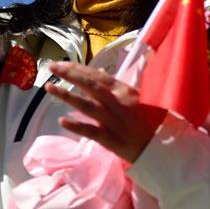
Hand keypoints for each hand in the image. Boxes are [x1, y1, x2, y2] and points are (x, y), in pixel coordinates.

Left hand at [44, 61, 166, 163]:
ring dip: (66, 96)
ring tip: (49, 88)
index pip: (98, 76)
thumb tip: (97, 72)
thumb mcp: (135, 96)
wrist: (160, 144)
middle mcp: (117, 102)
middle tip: (51, 67)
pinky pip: (90, 131)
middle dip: (69, 75)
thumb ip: (115, 86)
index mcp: (124, 91)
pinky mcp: (110, 139)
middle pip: (90, 85)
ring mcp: (112, 121)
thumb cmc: (149, 119)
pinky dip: (76, 125)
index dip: (79, 68)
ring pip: (86, 105)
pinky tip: (62, 120)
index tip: (62, 64)